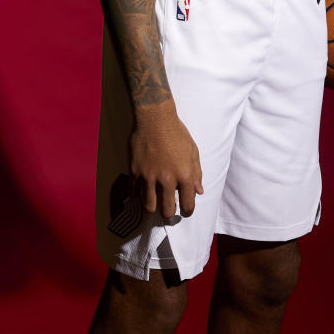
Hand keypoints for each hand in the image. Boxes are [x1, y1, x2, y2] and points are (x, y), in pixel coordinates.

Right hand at [129, 103, 203, 219]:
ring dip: (153, 208)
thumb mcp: (193, 152)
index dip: (188, 211)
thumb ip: (196, 173)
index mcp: (184, 175)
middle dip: (169, 214)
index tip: (186, 212)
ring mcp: (149, 176)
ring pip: (148, 205)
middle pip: (166, 210)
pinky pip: (135, 192)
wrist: (155, 119)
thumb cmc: (177, 133)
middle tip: (169, 212)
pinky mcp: (135, 172)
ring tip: (155, 204)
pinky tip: (142, 192)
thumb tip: (199, 191)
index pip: (188, 204)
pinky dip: (139, 195)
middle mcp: (166, 179)